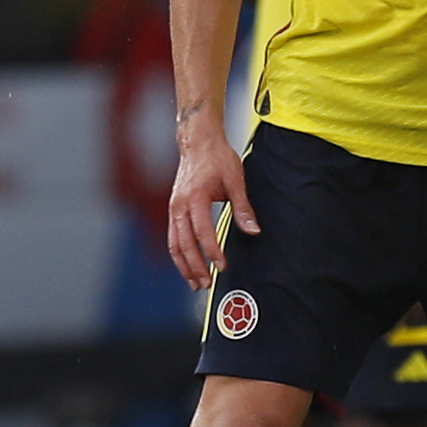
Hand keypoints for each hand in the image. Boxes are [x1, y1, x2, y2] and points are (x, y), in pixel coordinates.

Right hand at [165, 120, 256, 289]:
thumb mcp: (236, 180)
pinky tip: (188, 266)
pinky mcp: (173, 209)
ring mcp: (173, 208)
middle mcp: (179, 205)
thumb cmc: (217, 158)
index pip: (202, 232)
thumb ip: (243, 208)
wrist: (197, 142)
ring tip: (195, 282)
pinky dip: (179, 254)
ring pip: (174, 244)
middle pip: (183, 243)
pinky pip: (173, 237)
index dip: (212, 251)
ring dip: (184, 265)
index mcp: (195, 197)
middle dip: (195, 266)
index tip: (222, 266)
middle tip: (207, 284)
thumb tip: (253, 231)